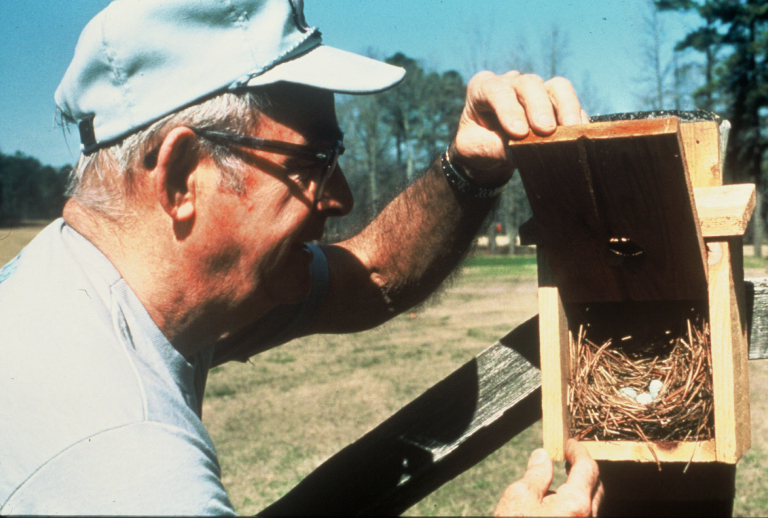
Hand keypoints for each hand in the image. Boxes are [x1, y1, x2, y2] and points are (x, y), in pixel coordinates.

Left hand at [452, 71, 587, 183]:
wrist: (489, 150)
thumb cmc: (477, 144)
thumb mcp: (474, 149)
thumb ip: (492, 148)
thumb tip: (519, 153)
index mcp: (483, 88)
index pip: (496, 90)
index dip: (508, 109)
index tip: (518, 133)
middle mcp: (511, 83)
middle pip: (529, 84)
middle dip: (538, 107)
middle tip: (545, 130)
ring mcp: (536, 90)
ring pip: (557, 87)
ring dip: (566, 106)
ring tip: (569, 128)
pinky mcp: (556, 103)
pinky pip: (572, 105)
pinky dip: (577, 118)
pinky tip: (578, 134)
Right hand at [493, 439, 602, 516]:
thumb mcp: (519, 498)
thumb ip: (535, 475)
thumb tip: (542, 456)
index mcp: (576, 505)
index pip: (587, 468)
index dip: (578, 451)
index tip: (569, 443)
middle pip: (595, 487)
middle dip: (582, 470)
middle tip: (565, 459)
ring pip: (589, 505)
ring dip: (576, 490)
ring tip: (553, 484)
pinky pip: (582, 517)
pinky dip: (572, 506)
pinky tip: (552, 507)